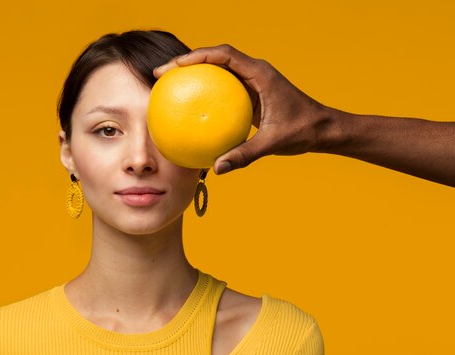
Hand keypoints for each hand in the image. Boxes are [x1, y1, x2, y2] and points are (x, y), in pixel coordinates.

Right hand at [154, 45, 334, 174]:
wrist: (323, 129)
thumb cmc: (304, 131)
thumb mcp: (274, 143)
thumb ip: (245, 154)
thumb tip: (217, 168)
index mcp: (260, 74)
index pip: (224, 55)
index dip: (197, 56)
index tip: (175, 65)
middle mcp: (255, 72)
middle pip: (215, 57)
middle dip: (187, 61)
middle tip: (162, 73)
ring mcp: (252, 82)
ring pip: (218, 70)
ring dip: (194, 73)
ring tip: (169, 86)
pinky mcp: (251, 93)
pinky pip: (223, 88)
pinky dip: (206, 93)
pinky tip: (190, 110)